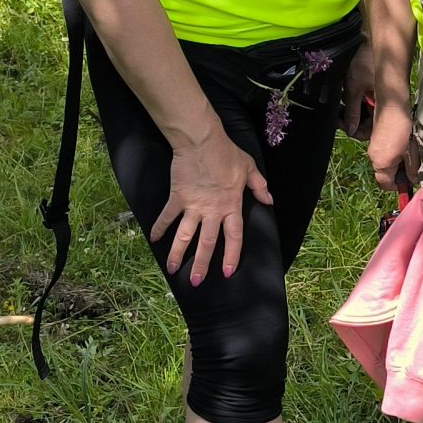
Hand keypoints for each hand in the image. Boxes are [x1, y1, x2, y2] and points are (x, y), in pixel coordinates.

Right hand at [154, 127, 269, 284]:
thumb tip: (269, 200)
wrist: (202, 141)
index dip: (231, 256)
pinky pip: (167, 216)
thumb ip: (259, 186)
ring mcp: (193, 206)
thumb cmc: (227, 153)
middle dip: (201, 264)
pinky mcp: (177, 197)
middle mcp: (213, 211)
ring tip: (173, 269)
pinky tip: (153, 239)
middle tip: (196, 281)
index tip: (228, 272)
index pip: (234, 237)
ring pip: (185, 236)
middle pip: (207, 243)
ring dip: (178, 254)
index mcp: (231, 206)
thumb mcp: (249, 168)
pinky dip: (159, 228)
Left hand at [339, 44, 384, 140]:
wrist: (366, 39)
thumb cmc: (364, 60)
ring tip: (338, 108)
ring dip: (351, 113)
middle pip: (368, 124)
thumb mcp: (354, 87)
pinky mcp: (372, 90)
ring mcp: (377, 97)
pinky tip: (343, 99)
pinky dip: (352, 103)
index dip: (357, 131)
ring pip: (364, 114)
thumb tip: (351, 130)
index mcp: (385, 105)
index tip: (343, 126)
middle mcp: (383, 103)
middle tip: (337, 118)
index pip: (372, 130)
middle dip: (352, 122)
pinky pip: (363, 103)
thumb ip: (352, 110)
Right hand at [364, 99, 415, 198]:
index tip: (409, 183)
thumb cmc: (402, 127)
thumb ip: (411, 169)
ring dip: (396, 163)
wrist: (392, 104)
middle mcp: (373, 157)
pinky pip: (383, 153)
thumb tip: (413, 180)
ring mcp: (372, 147)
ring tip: (409, 155)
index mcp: (381, 163)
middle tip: (412, 169)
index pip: (385, 184)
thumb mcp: (410, 152)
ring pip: (384, 163)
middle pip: (384, 174)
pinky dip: (393, 154)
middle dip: (398, 174)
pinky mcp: (375, 139)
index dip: (397, 187)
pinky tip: (403, 145)